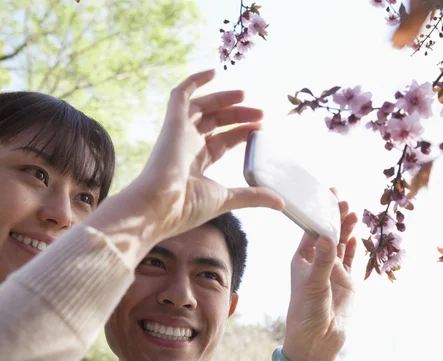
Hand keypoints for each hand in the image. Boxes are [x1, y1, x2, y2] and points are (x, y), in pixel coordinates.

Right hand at [128, 70, 283, 241]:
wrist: (160, 205)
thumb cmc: (187, 206)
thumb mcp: (228, 198)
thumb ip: (254, 196)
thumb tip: (280, 202)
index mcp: (196, 165)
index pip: (221, 142)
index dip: (240, 133)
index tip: (260, 128)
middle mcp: (186, 147)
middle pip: (215, 124)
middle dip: (238, 116)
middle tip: (260, 113)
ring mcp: (178, 133)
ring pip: (202, 108)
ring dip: (224, 100)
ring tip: (245, 96)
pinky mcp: (172, 122)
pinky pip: (179, 94)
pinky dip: (194, 81)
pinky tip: (213, 72)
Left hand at [282, 194, 358, 360]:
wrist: (318, 341)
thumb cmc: (306, 312)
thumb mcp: (313, 284)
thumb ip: (323, 260)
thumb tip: (327, 235)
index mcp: (302, 259)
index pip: (311, 230)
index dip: (319, 214)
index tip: (326, 198)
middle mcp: (318, 261)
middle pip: (328, 233)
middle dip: (335, 217)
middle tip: (343, 199)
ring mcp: (333, 271)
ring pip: (341, 244)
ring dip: (347, 229)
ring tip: (354, 212)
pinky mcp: (347, 281)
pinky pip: (352, 259)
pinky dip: (354, 247)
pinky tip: (356, 235)